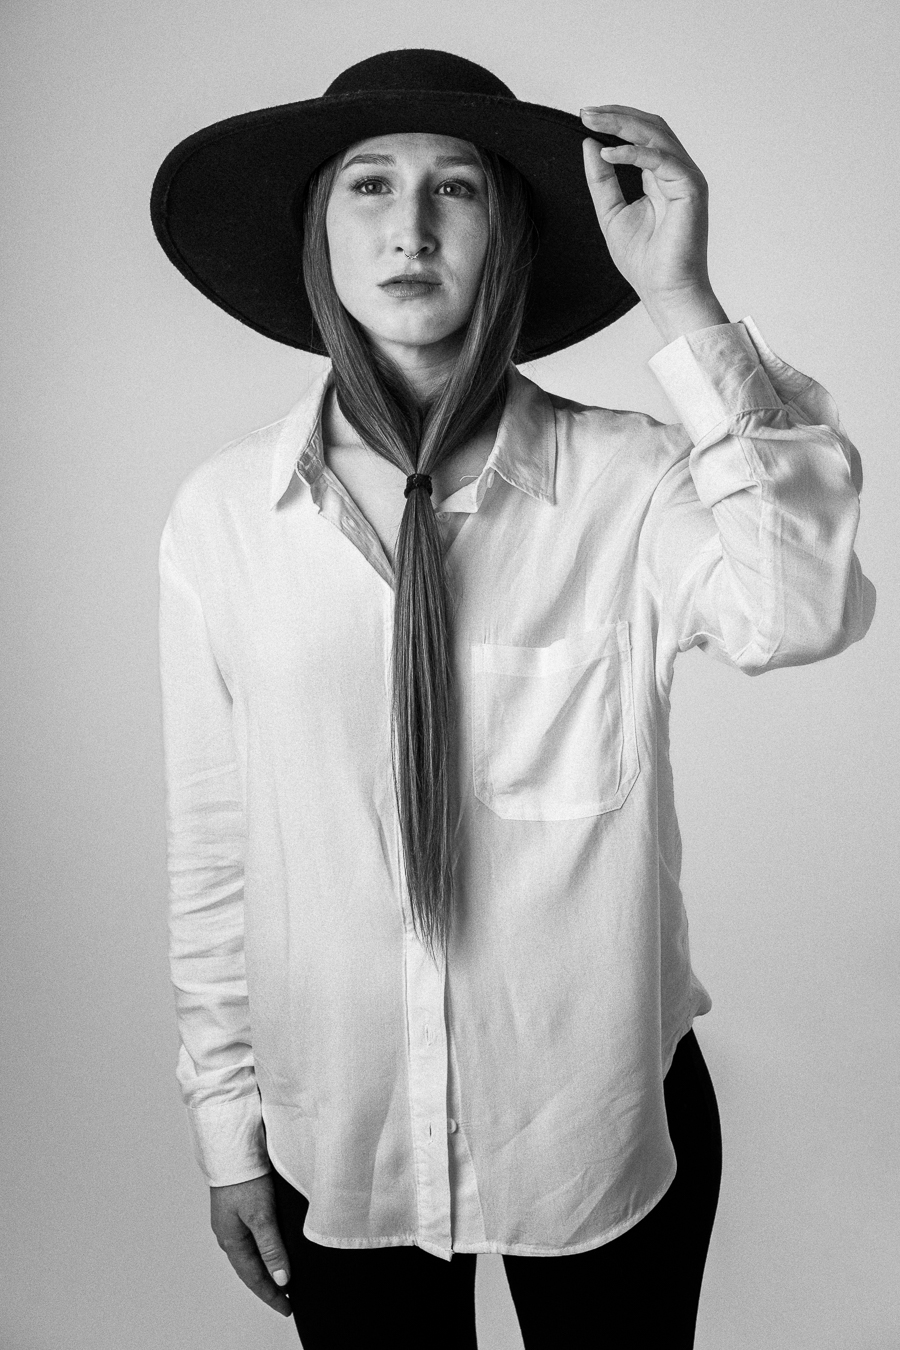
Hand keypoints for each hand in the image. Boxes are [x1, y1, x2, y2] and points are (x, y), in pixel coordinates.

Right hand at [210, 1173, 292, 1317]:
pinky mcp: (238, 1207)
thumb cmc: (244, 1179)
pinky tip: (273, 1248)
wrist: (233, 1146)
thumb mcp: (260, 1215)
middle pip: (250, 1269)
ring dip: (266, 1268)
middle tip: (287, 1300)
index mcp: (231, 1240)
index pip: (253, 1277)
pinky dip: (264, 1250)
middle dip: (268, 1285)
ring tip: (283, 1279)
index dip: (271, 1295)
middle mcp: (229, 1233)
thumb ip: (271, 1247)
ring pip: (250, 1253)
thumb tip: (281, 1279)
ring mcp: (231, 1220)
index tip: (288, 1308)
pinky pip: (251, 1238)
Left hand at [580, 105, 718, 317]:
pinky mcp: (692, 188)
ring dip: (623, 124)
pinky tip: (608, 154)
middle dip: (617, 115)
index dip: (615, 121)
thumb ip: (602, 181)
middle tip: (585, 112)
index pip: (641, 135)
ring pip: (657, 135)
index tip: (585, 116)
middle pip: (650, 127)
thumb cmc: (644, 262)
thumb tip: (590, 144)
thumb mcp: (611, 214)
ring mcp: (687, 178)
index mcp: (660, 176)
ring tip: (593, 121)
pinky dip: (634, 153)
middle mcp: (677, 172)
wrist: (665, 292)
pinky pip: (662, 159)